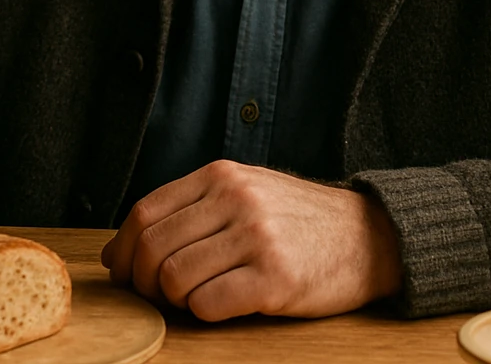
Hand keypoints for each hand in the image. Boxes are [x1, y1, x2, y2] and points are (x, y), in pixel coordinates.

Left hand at [100, 160, 402, 321]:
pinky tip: (224, 305)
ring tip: (196, 298)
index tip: (126, 273)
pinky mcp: (275, 278)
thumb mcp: (245, 192)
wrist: (369, 237)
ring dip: (175, 300)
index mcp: (221, 175)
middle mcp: (236, 199)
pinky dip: (204, 313)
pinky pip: (208, 304)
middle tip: (157, 296)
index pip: (145, 213)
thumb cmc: (298, 220)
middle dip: (143, 282)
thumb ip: (189, 211)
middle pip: (153, 248)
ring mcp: (256, 238)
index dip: (125, 251)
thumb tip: (121, 251)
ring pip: (175, 279)